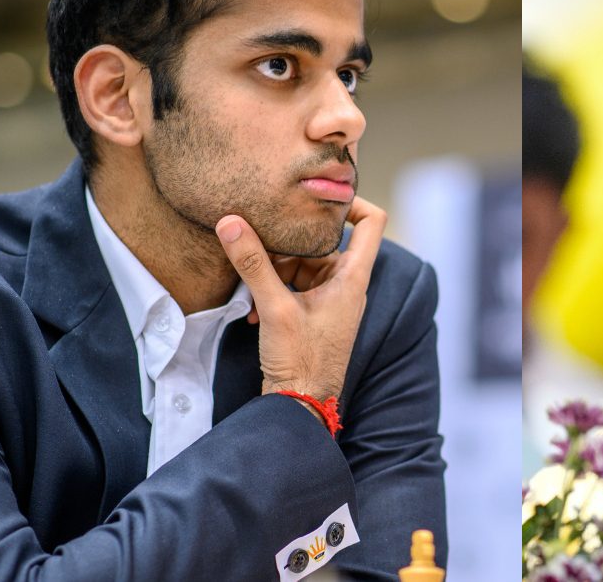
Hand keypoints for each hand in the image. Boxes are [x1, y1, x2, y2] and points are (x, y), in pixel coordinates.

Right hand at [214, 198, 386, 400]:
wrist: (300, 405)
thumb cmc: (301, 361)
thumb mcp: (275, 307)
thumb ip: (254, 263)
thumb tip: (231, 222)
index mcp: (352, 278)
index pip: (371, 222)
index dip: (352, 201)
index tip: (319, 195)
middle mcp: (347, 286)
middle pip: (322, 244)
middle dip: (287, 246)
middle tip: (257, 248)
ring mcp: (332, 301)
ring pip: (303, 266)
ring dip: (274, 272)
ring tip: (251, 290)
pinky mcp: (315, 316)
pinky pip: (295, 288)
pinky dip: (274, 291)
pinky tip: (254, 310)